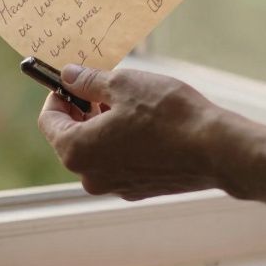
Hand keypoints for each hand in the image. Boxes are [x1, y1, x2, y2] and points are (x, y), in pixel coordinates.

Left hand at [37, 64, 228, 200]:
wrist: (216, 150)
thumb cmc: (169, 115)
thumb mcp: (124, 84)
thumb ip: (89, 81)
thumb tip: (69, 76)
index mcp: (77, 151)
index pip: (49, 121)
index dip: (58, 95)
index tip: (72, 80)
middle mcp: (90, 176)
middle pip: (71, 137)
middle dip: (83, 110)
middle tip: (103, 86)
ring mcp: (115, 187)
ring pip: (97, 150)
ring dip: (104, 125)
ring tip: (130, 102)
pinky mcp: (139, 190)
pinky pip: (119, 161)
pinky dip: (124, 142)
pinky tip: (147, 124)